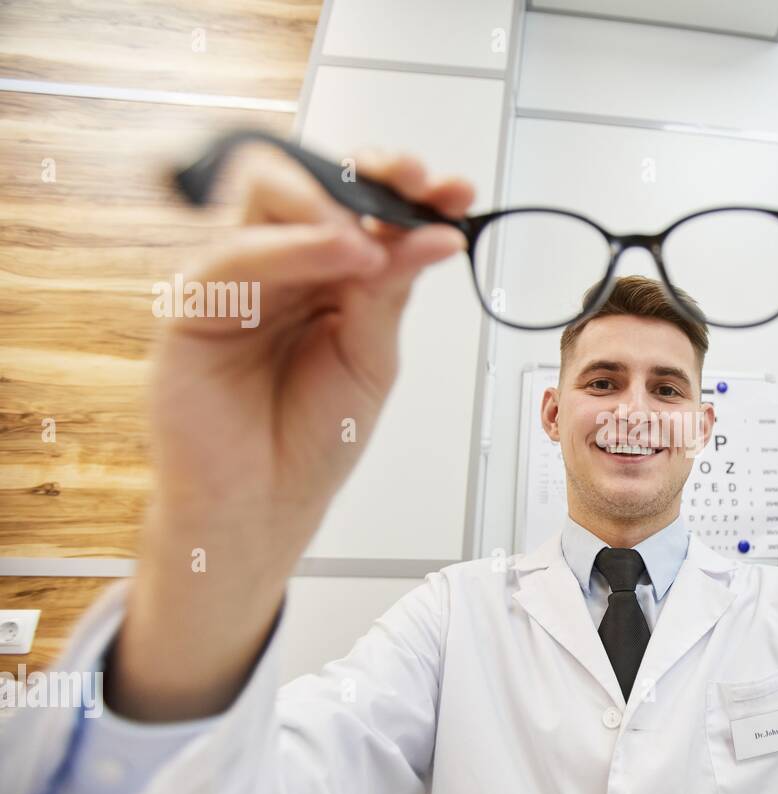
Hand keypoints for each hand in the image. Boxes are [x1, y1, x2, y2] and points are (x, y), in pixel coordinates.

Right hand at [113, 146, 472, 719]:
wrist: (266, 505)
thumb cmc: (313, 436)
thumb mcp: (373, 356)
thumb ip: (389, 291)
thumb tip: (433, 232)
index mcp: (323, 274)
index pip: (359, 208)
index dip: (405, 190)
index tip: (456, 191)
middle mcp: (277, 265)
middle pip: (311, 185)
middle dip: (369, 176)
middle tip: (414, 181)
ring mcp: (234, 280)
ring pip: (266, 200)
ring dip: (331, 204)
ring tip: (377, 238)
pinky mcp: (193, 306)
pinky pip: (236, 257)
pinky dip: (294, 247)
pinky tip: (343, 253)